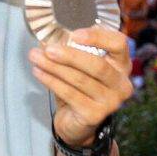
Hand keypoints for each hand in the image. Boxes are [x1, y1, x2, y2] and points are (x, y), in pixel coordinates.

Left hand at [28, 26, 132, 146]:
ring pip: (80, 80)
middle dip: (70, 56)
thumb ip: (69, 48)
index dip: (98, 37)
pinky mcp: (95, 115)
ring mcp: (110, 102)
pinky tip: (38, 72)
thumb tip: (46, 38)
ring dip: (54, 67)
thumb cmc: (79, 86)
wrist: (76, 121)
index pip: (118, 44)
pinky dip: (51, 81)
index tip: (74, 34)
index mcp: (121, 64)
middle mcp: (121, 84)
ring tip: (35, 57)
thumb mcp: (77, 64)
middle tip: (48, 49)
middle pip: (98, 65)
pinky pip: (70, 94)